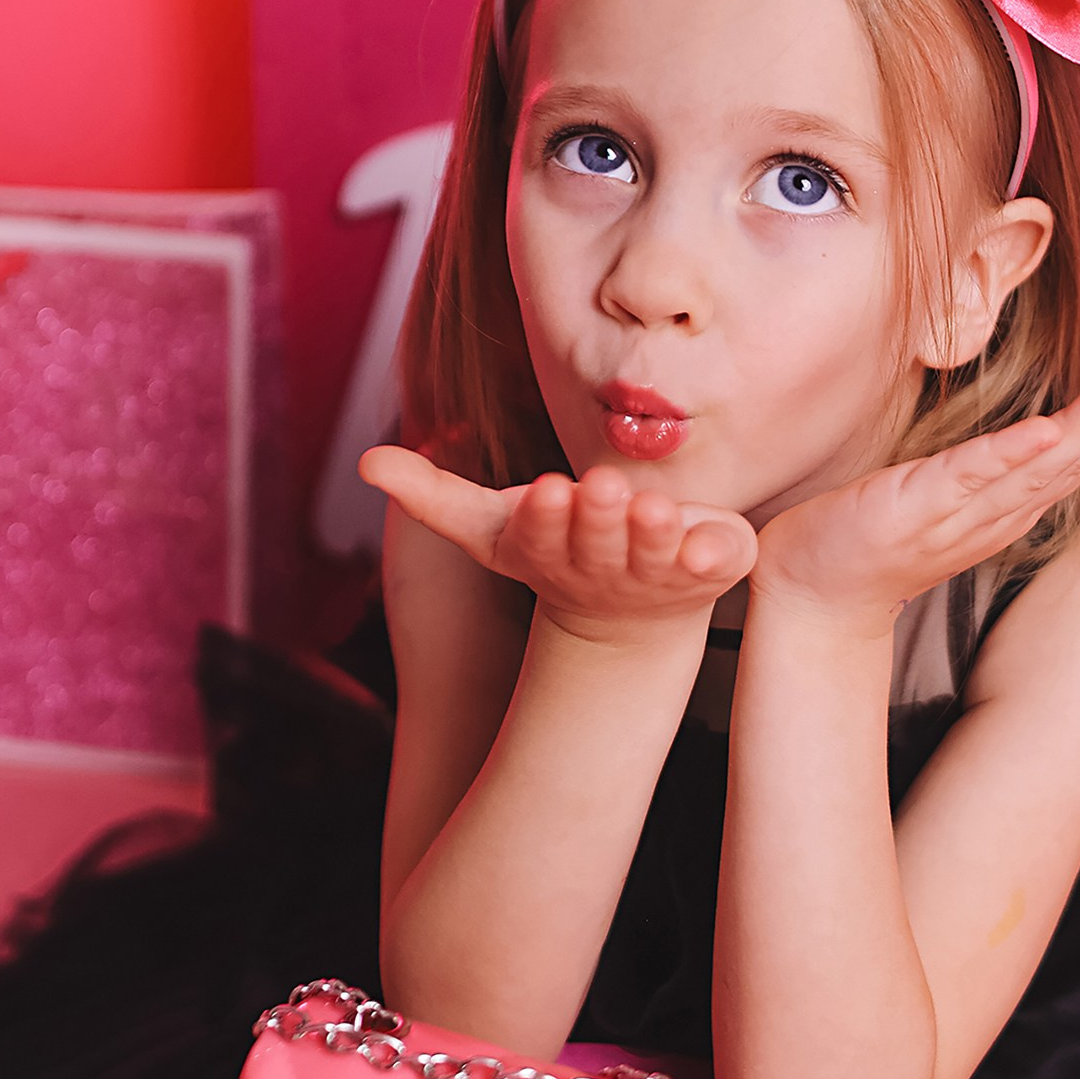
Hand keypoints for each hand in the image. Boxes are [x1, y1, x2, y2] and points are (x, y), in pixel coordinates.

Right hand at [360, 447, 757, 643]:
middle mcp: (602, 567)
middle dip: (598, 519)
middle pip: (597, 542)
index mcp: (550, 551)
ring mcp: (657, 574)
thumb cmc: (556, 548)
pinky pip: (713, 564)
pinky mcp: (708, 571)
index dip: (547, 519)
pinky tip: (713, 539)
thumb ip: (433, 495)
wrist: (629, 616)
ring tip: (654, 512)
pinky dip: (713, 554)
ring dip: (654, 537)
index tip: (547, 492)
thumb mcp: (492, 527)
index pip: (543, 537)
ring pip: (655, 556)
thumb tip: (366, 462)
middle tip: (599, 487)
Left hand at [752, 356, 1079, 632]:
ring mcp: (959, 511)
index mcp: (1002, 507)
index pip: (1074, 458)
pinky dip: (1013, 454)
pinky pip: (971, 476)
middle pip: (1073, 458)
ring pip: (1039, 464)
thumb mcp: (941, 499)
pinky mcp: (918, 506)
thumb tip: (1017, 439)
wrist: (813, 593)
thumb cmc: (870, 538)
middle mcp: (993, 512)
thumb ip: (982, 472)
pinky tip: (1051, 430)